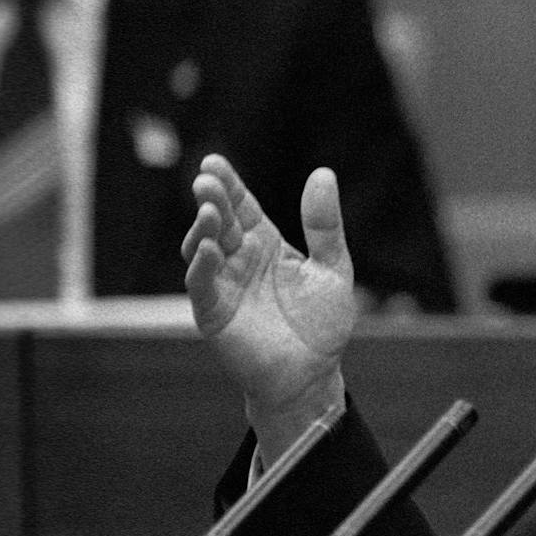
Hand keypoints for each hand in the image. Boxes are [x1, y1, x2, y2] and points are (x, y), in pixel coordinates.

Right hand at [182, 154, 357, 460]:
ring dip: (203, 229)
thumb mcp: (333, 266)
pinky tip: (209, 249)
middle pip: (220, 222)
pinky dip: (202, 266)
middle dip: (212, 200)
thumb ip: (324, 224)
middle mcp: (240, 260)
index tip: (214, 162)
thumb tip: (322, 173)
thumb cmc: (322, 322)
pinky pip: (202, 286)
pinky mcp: (214, 313)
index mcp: (266, 244)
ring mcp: (224, 285)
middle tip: (207, 179)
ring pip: (203, 249)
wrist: (314, 373)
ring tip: (211, 210)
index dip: (229, 185)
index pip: (242, 207)